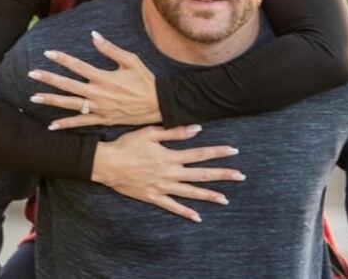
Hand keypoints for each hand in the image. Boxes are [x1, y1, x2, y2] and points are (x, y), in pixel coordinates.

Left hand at [28, 30, 161, 129]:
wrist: (159, 104)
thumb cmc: (145, 80)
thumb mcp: (131, 60)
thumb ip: (110, 49)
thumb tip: (94, 35)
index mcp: (104, 77)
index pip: (78, 66)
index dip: (62, 59)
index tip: (48, 53)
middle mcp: (98, 94)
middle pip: (68, 85)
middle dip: (48, 79)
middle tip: (32, 73)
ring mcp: (99, 108)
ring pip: (70, 104)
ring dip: (51, 100)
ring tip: (34, 97)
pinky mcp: (103, 119)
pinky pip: (81, 122)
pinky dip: (66, 124)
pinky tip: (52, 125)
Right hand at [91, 125, 244, 221]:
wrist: (107, 164)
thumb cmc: (127, 145)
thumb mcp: (151, 133)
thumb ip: (175, 133)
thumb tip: (197, 129)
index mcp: (170, 156)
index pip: (200, 154)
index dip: (218, 152)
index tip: (234, 151)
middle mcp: (170, 173)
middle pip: (201, 175)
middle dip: (222, 175)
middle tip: (241, 176)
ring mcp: (163, 187)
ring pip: (190, 193)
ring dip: (209, 196)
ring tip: (226, 199)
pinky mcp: (153, 197)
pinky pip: (172, 206)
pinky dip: (185, 212)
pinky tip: (198, 217)